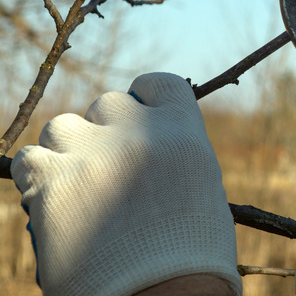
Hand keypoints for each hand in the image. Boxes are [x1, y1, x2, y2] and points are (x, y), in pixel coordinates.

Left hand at [11, 73, 240, 295]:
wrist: (161, 295)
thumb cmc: (192, 257)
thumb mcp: (203, 191)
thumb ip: (175, 158)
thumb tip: (151, 154)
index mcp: (182, 132)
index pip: (158, 85)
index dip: (145, 100)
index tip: (140, 118)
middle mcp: (137, 131)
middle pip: (108, 104)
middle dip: (106, 130)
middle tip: (109, 166)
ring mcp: (90, 151)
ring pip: (62, 126)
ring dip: (68, 150)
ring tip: (78, 186)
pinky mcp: (50, 180)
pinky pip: (28, 159)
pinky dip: (37, 177)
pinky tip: (52, 200)